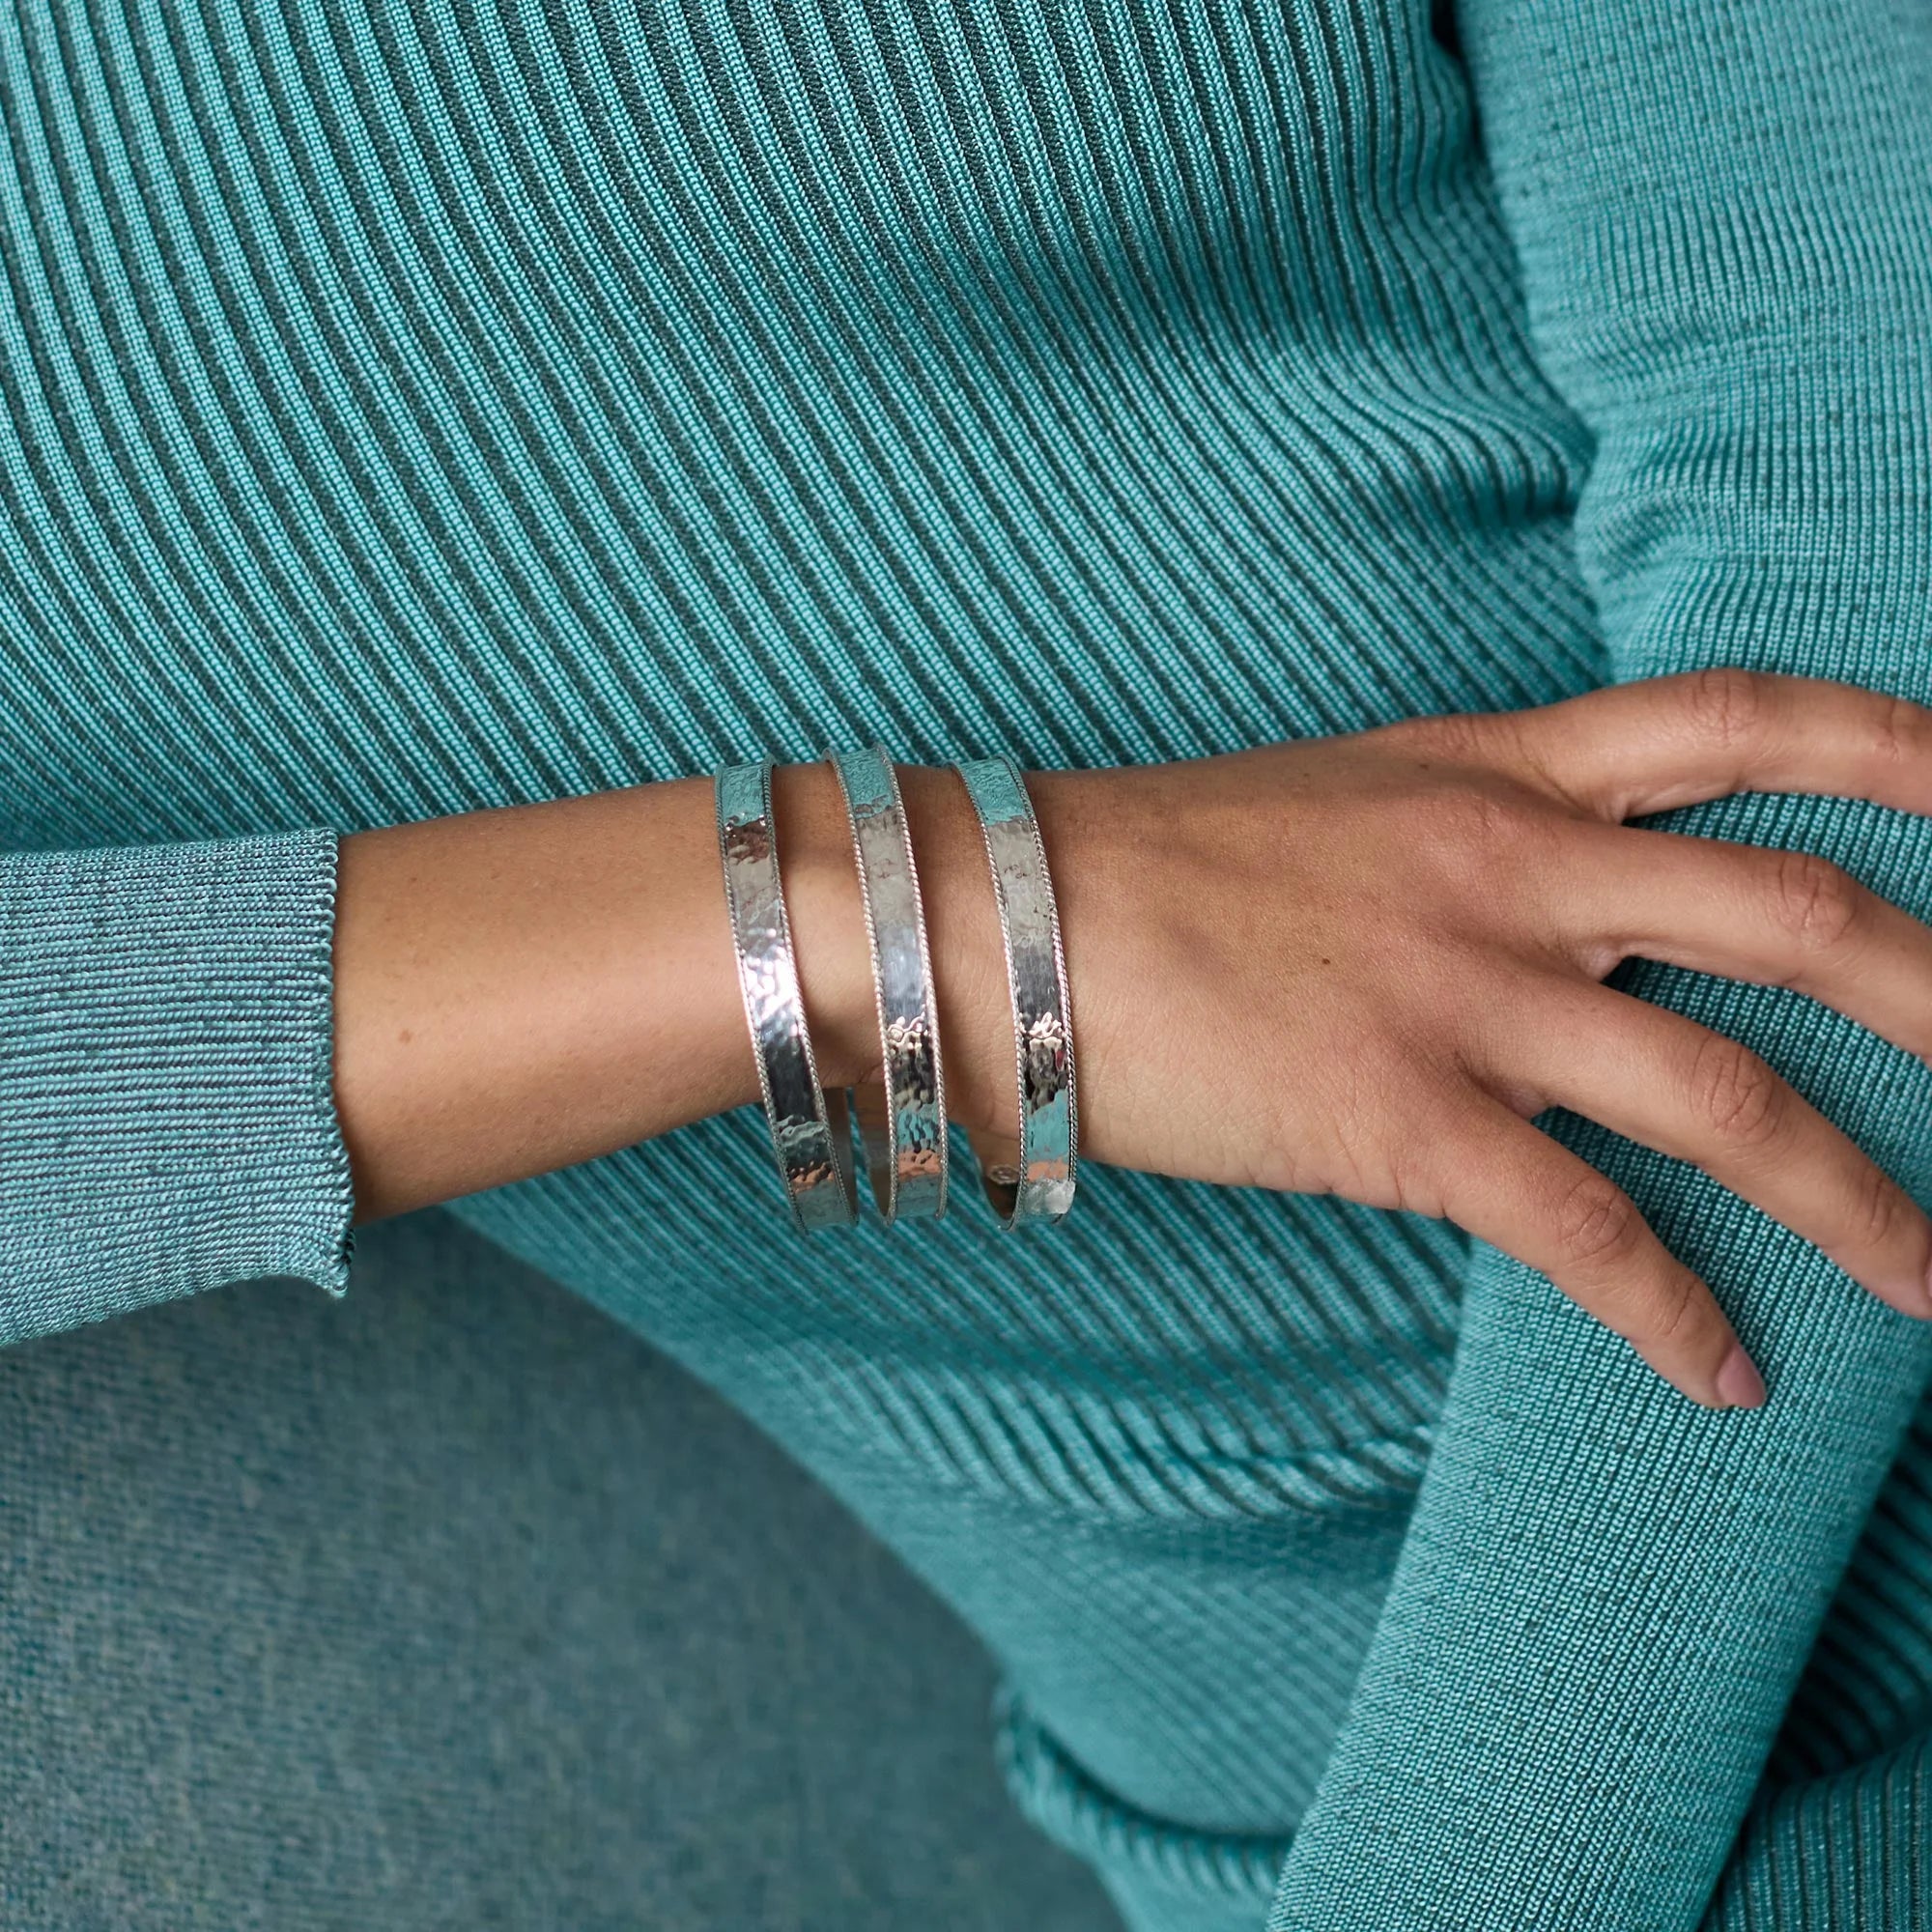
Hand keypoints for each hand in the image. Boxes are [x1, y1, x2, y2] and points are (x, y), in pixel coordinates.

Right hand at [903, 671, 1931, 1409]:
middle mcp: (1512, 867)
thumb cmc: (1155, 858)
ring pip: (1728, 1097)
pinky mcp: (1398, 1117)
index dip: (1896, 744)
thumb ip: (1473, 832)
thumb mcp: (1342, 802)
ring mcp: (1462, 992)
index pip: (1741, 720)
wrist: (1006, 919)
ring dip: (1863, 1200)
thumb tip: (1573, 911)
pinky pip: (1584, 1228)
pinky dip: (1673, 1312)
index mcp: (1497, 771)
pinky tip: (1726, 1373)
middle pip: (1802, 916)